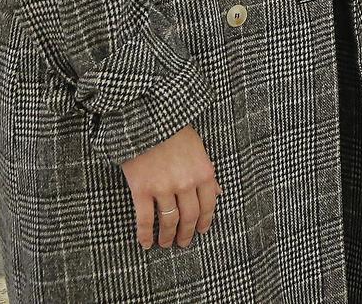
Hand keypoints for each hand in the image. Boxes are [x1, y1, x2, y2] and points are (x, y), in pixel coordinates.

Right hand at [120, 125, 218, 247]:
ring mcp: (164, 188)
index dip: (204, 221)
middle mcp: (186, 183)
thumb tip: (219, 192)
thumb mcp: (199, 149)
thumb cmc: (175, 131)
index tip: (201, 231)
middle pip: (189, 217)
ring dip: (168, 236)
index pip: (208, 205)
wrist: (148, 119)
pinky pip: (145, 219)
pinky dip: (145, 234)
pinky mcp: (142, 189)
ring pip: (169, 221)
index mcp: (204, 172)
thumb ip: (207, 173)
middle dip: (187, 233)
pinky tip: (146, 243)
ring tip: (166, 243)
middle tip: (184, 243)